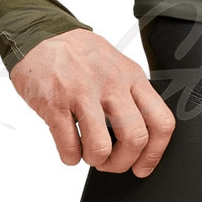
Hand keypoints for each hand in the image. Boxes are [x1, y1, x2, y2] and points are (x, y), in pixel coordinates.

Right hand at [9, 28, 174, 176]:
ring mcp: (82, 93)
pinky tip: (69, 149)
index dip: (155, 153)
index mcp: (132, 77)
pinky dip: (70, 157)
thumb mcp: (117, 66)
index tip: (142, 166)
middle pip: (135, 138)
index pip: (162, 121)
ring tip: (87, 154)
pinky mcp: (54, 103)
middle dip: (122, 162)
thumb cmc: (79, 55)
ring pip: (101, 147)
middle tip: (110, 162)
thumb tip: (146, 135)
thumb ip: (133, 95)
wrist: (39, 35)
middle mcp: (111, 84)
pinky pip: (69, 146)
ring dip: (94, 160)